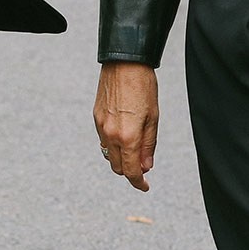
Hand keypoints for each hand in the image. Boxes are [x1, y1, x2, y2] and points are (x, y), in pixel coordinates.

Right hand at [96, 62, 158, 189]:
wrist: (124, 63)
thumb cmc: (144, 87)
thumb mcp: (153, 118)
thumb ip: (148, 145)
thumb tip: (146, 166)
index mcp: (128, 137)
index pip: (131, 171)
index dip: (139, 182)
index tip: (145, 186)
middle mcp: (111, 135)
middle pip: (118, 167)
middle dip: (130, 171)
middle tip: (143, 166)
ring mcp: (100, 126)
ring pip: (109, 155)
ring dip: (121, 158)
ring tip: (135, 149)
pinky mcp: (96, 117)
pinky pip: (103, 140)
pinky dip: (113, 145)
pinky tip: (124, 135)